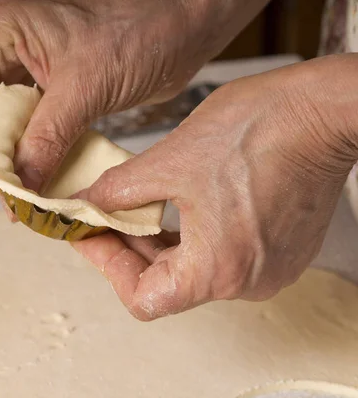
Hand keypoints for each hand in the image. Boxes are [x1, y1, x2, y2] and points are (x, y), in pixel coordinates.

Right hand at [0, 0, 270, 191]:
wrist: (184, 29)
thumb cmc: (141, 30)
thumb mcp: (86, 85)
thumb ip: (47, 136)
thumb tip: (22, 186)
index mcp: (1, 32)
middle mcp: (6, 52)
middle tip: (12, 195)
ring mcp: (28, 74)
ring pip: (2, 129)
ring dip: (14, 164)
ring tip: (26, 197)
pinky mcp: (52, 95)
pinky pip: (31, 133)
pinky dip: (36, 160)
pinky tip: (43, 185)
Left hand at [73, 55, 357, 320]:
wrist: (324, 110)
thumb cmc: (259, 130)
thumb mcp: (168, 161)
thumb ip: (116, 192)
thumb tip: (84, 205)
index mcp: (217, 271)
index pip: (143, 299)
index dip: (108, 267)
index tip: (90, 236)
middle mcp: (246, 282)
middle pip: (167, 284)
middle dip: (129, 248)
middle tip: (103, 216)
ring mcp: (268, 268)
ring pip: (193, 269)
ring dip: (158, 241)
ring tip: (134, 206)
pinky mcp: (280, 250)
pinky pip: (221, 255)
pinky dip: (190, 237)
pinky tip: (174, 204)